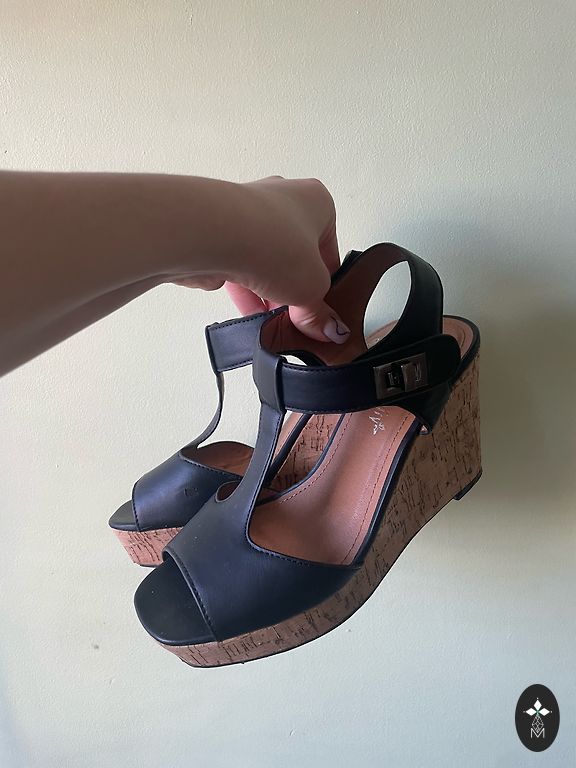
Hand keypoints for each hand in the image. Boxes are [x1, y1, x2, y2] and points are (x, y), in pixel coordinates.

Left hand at [179, 176, 349, 343]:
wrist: (212, 235)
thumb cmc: (270, 242)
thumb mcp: (312, 289)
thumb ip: (320, 311)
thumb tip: (327, 328)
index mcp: (316, 202)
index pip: (329, 251)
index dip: (326, 285)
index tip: (322, 312)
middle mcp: (281, 200)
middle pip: (294, 258)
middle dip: (294, 291)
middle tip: (297, 317)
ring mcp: (248, 215)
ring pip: (264, 264)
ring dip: (268, 295)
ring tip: (272, 321)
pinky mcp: (219, 233)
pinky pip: (237, 269)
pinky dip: (244, 291)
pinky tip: (249, 313)